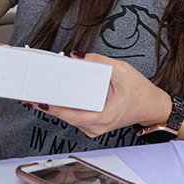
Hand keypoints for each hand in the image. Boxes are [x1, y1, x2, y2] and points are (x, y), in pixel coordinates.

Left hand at [28, 53, 170, 138]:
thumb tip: (77, 57)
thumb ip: (99, 62)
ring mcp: (93, 127)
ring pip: (69, 117)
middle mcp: (96, 126)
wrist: (151, 106)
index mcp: (104, 116)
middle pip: (67, 116)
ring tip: (41, 91)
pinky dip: (65, 105)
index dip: (54, 108)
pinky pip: (74, 115)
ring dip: (56, 104)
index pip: (73, 115)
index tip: (40, 100)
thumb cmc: (139, 91)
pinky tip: (57, 95)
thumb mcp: (122, 70)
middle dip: (50, 103)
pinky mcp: (92, 124)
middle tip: (32, 92)